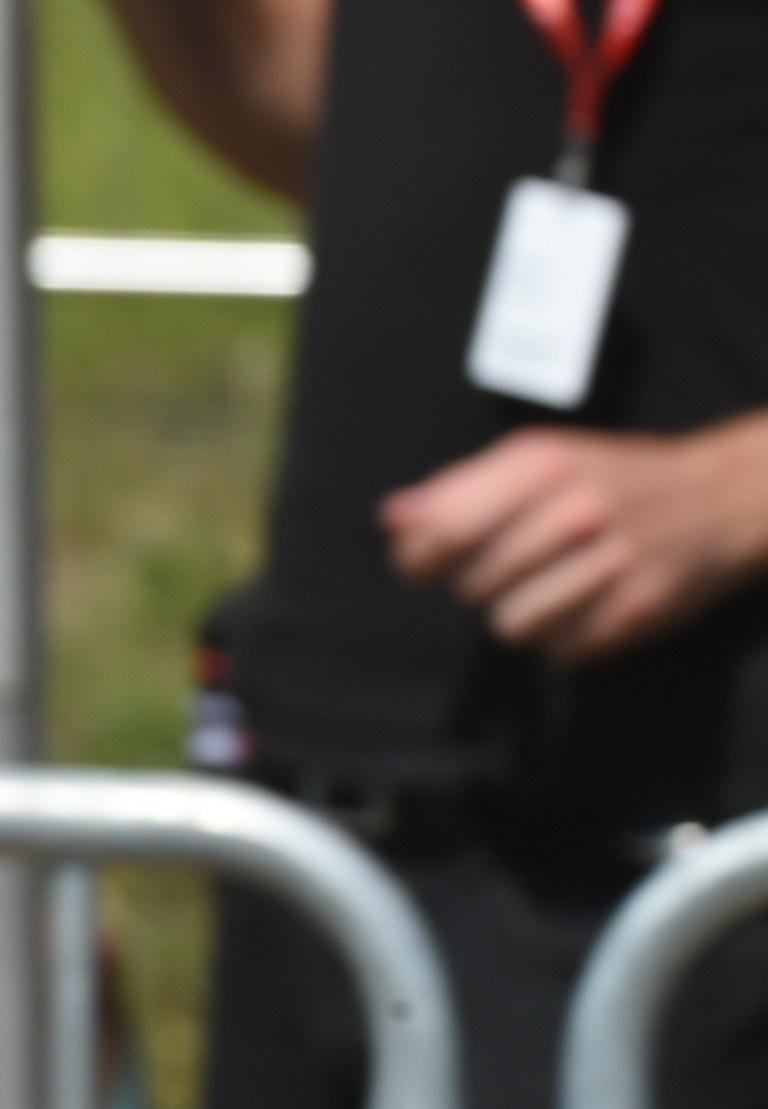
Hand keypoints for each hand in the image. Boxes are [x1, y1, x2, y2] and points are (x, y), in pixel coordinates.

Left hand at [382, 416, 767, 664]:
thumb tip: (392, 519)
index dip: (416, 559)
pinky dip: (561, 636)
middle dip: (476, 583)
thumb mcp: (534, 459)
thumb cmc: (607, 477)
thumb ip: (456, 489)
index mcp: (540, 465)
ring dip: (517, 613)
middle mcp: (577, 511)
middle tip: (508, 566)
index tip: (417, 568)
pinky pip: (559, 650)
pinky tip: (582, 603)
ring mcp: (613, 564)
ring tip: (545, 585)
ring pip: (511, 625)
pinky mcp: (638, 611)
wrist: (716, 498)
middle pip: (474, 584)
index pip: (446, 529)